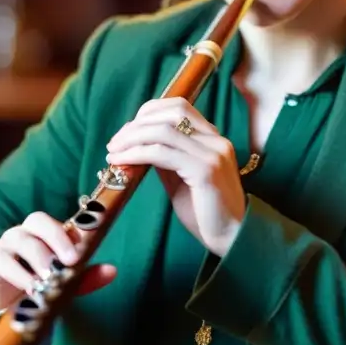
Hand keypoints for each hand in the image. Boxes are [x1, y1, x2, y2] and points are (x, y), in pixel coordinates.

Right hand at [0, 212, 116, 315]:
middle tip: (69, 262)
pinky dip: (18, 273)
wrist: (8, 308)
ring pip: (20, 238)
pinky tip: (30, 287)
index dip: (71, 234)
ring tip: (49, 279)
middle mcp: (28, 231)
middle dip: (56, 238)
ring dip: (38, 257)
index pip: (60, 221)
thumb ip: (86, 278)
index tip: (81, 254)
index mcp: (49, 232)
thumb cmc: (42, 288)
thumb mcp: (66, 286)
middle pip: (37, 220)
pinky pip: (2, 259)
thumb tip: (112, 271)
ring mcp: (8, 242)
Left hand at [106, 97, 245, 256]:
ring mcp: (213, 153)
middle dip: (137, 124)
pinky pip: (163, 153)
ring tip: (113, 152)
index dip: (149, 112)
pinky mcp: (205, 170)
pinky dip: (137, 154)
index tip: (127, 131)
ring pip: (164, 130)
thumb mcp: (181, 179)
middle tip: (114, 143)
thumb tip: (139, 145)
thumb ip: (166, 159)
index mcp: (212, 138)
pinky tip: (122, 162)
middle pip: (172, 111)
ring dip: (132, 137)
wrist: (232, 238)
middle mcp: (216, 140)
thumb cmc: (206, 213)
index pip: (179, 106)